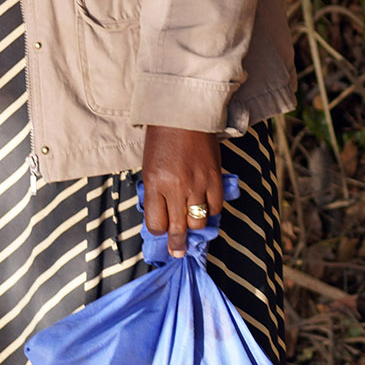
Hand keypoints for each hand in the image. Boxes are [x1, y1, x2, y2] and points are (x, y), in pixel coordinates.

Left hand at [139, 125, 222, 255]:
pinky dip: (210, 211)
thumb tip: (161, 218)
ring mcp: (198, 184)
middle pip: (177, 229)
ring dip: (194, 227)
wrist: (184, 112)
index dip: (158, 231)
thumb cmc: (161, 139)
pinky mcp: (215, 178)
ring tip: (191, 228)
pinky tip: (204, 208)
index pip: (156, 223)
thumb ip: (155, 192)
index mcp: (154, 183)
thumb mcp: (149, 166)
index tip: (160, 232)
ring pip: (198, 222)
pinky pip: (215, 207)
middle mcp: (176, 187)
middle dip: (176, 245)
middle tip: (177, 252)